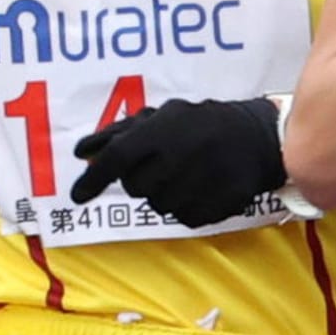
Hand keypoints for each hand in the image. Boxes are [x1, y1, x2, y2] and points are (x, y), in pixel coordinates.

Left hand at [71, 97, 285, 227]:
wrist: (258, 138)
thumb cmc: (200, 124)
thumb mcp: (163, 116)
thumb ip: (120, 134)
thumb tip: (81, 153)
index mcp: (164, 130)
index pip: (117, 157)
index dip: (93, 178)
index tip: (77, 197)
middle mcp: (180, 156)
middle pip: (134, 187)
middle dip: (139, 180)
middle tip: (160, 167)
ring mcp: (200, 182)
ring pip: (158, 205)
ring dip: (164, 194)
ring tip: (185, 174)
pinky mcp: (218, 204)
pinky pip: (184, 218)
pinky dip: (186, 206)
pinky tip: (200, 188)